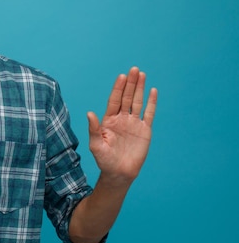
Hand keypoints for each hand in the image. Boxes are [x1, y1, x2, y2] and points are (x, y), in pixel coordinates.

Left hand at [87, 67, 157, 185]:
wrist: (119, 173)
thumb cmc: (104, 160)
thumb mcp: (96, 144)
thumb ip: (94, 128)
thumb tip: (89, 113)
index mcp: (109, 120)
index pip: (114, 99)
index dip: (118, 88)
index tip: (122, 76)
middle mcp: (122, 119)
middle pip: (127, 97)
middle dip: (130, 83)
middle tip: (134, 69)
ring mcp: (134, 123)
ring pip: (137, 102)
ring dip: (140, 88)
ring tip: (142, 74)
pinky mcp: (145, 130)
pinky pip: (149, 113)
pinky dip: (151, 102)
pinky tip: (153, 91)